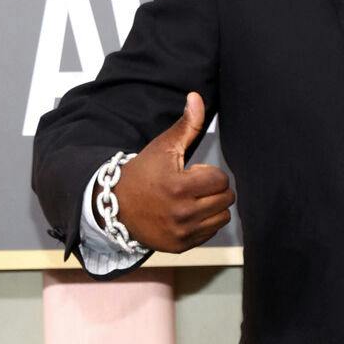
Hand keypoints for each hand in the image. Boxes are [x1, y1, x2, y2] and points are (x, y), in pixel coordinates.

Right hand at [95, 92, 234, 250]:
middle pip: (225, 199)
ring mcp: (182, 232)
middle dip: (214, 189)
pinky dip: (205, 223)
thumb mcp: (162, 147)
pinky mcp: (181, 246)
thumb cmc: (143, 173)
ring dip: (213, 207)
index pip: (220, 179)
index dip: (209, 172)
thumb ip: (186, 125)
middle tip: (194, 186)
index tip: (192, 172)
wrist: (117, 207)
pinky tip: (187, 214)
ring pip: (222, 217)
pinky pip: (211, 233)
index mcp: (179, 186)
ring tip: (193, 200)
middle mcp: (182, 213)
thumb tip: (196, 97)